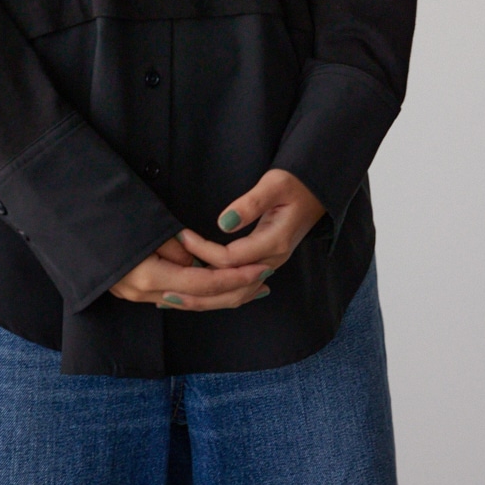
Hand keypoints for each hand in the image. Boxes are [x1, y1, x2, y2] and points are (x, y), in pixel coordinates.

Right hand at [109, 232, 273, 309]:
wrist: (65, 222)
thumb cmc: (107, 216)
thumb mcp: (147, 225)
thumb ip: (176, 247)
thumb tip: (197, 263)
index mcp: (148, 276)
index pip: (202, 285)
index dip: (233, 279)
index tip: (259, 270)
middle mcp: (143, 292)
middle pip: (200, 301)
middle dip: (235, 292)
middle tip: (264, 280)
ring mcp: (135, 294)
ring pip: (188, 302)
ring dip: (221, 296)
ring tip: (250, 287)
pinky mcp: (132, 289)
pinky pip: (174, 297)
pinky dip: (199, 294)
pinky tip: (215, 288)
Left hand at [168, 169, 327, 310]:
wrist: (318, 191)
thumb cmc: (295, 184)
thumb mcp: (274, 185)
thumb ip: (250, 204)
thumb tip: (224, 223)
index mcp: (274, 242)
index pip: (231, 258)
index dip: (203, 251)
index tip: (182, 237)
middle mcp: (272, 259)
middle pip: (232, 287)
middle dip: (199, 290)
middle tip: (167, 290)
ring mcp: (270, 264)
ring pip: (236, 293)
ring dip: (206, 299)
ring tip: (174, 300)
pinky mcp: (265, 263)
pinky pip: (240, 287)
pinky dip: (218, 293)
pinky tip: (197, 295)